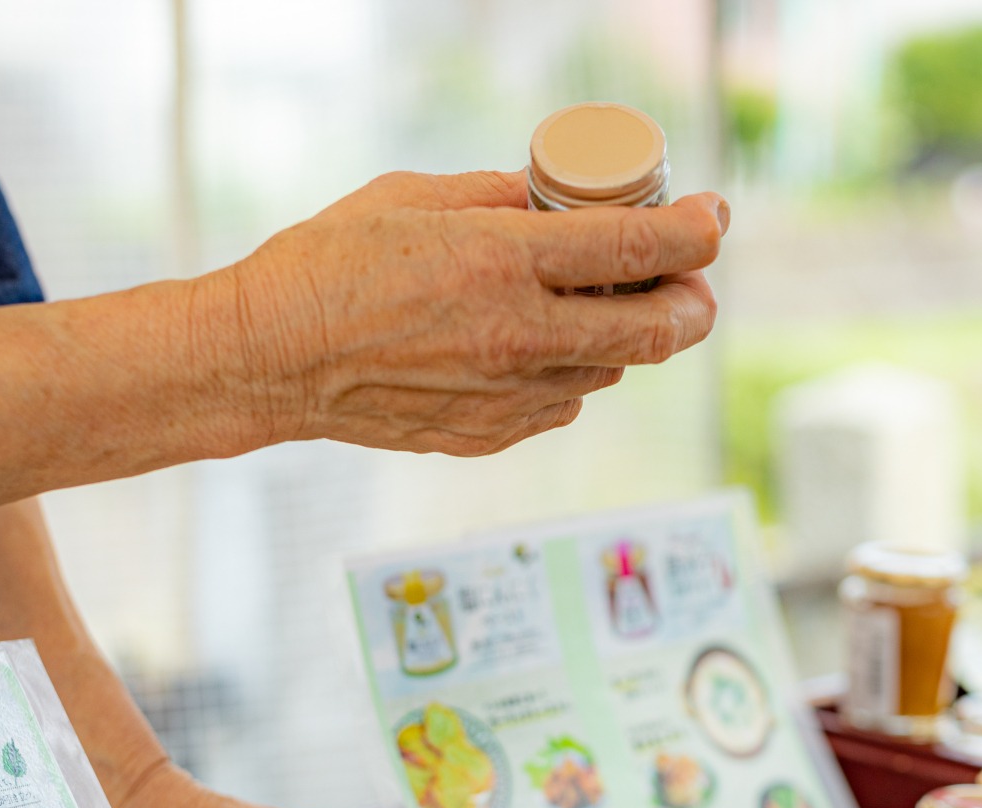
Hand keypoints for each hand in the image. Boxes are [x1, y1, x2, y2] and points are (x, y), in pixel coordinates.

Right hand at [214, 170, 727, 455]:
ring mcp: (506, 396)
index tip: (712, 218)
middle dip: (692, 303)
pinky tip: (537, 346)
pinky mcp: (488, 435)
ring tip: (596, 303)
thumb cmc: (328, 265)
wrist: (269, 360)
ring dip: (623, 337)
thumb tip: (563, 198)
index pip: (639, 251)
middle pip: (656, 332)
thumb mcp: (416, 199)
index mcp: (501, 263)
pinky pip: (562, 404)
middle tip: (691, 281)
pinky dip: (569, 373)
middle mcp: (517, 336)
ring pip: (610, 370)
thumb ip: (502, 199)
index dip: (695, 234)